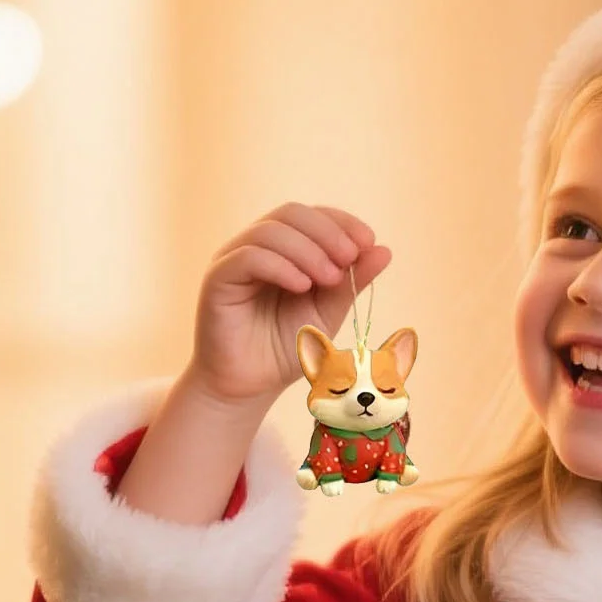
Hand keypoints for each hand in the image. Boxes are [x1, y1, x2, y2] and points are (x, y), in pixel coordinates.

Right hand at [189, 203, 389, 407]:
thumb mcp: (326, 313)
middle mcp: (257, 247)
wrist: (247, 387)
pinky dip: (280, 266)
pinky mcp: (218, 278)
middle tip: (350, 258)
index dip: (341, 222)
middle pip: (291, 214)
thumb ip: (351, 283)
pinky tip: (302, 286)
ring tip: (329, 278)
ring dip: (307, 250)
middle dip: (327, 232)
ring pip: (270, 231)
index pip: (312, 217)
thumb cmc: (283, 350)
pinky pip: (248, 257)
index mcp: (283, 250)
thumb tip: (384, 250)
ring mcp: (234, 260)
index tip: (368, 243)